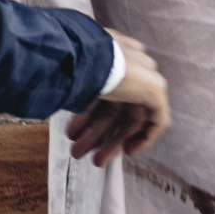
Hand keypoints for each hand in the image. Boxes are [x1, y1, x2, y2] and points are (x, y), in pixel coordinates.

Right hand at [67, 31, 170, 165]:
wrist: (79, 59)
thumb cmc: (66, 65)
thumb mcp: (68, 79)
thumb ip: (74, 93)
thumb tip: (58, 103)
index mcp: (109, 53)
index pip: (102, 93)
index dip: (87, 116)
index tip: (73, 132)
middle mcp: (130, 61)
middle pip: (115, 107)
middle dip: (95, 132)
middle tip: (79, 151)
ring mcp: (145, 75)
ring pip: (130, 117)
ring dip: (112, 140)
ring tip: (95, 161)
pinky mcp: (155, 89)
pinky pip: (156, 120)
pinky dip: (144, 137)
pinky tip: (128, 152)